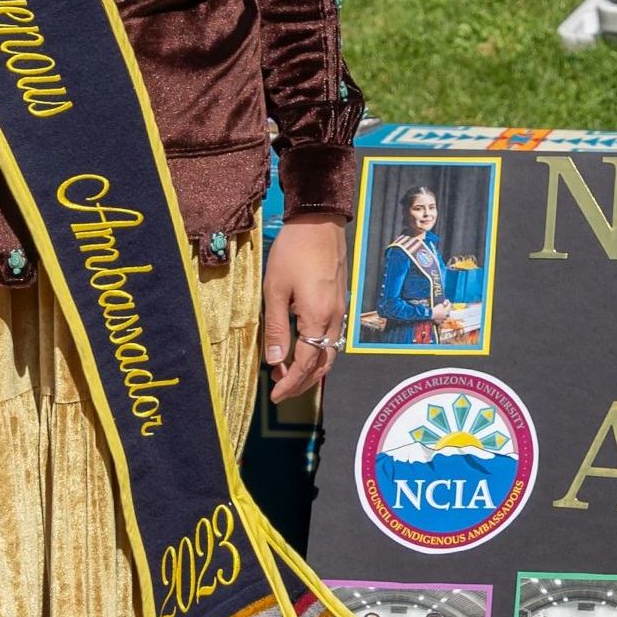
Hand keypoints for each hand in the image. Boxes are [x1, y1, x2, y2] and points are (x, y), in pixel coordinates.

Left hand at [262, 212, 349, 403]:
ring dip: (311, 369)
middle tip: (280, 389)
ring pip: (330, 352)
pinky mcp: (340, 302)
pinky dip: (318, 353)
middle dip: (303, 382)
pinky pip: (332, 338)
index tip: (275, 396)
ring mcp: (340, 311)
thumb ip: (277, 328)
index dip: (291, 383)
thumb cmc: (293, 252)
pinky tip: (302, 349)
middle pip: (323, 364)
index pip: (306, 363)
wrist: (319, 221)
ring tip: (288, 373)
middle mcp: (334, 319)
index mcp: (317, 318)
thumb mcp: (275, 290)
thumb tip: (275, 361)